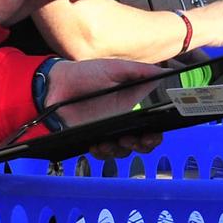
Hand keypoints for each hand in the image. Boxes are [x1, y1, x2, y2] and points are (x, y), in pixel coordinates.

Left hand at [42, 57, 165, 157]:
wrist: (56, 85)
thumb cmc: (86, 74)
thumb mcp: (115, 68)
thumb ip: (140, 71)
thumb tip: (165, 74)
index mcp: (133, 105)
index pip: (153, 125)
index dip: (156, 134)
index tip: (154, 133)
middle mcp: (124, 121)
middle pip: (142, 143)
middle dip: (143, 146)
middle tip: (135, 140)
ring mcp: (108, 131)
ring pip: (123, 151)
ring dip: (121, 150)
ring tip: (111, 141)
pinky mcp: (93, 139)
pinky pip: (103, 154)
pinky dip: (103, 153)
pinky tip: (97, 144)